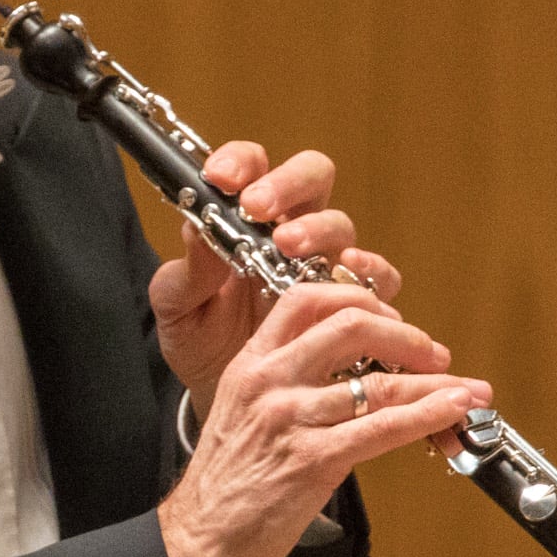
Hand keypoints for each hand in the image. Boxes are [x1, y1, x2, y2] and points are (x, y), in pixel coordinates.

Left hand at [151, 138, 405, 413]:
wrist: (226, 395)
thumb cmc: (201, 342)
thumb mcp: (178, 310)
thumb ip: (184, 273)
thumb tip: (196, 231)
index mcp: (245, 218)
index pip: (252, 165)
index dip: (240, 161)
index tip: (219, 178)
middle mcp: (292, 231)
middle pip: (311, 177)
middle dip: (287, 184)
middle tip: (256, 207)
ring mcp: (326, 264)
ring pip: (340, 225)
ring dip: (317, 230)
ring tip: (289, 247)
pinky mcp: (352, 302)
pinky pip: (378, 276)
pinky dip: (370, 270)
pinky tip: (347, 273)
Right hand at [158, 278, 488, 556]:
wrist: (196, 540)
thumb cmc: (224, 484)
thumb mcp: (242, 414)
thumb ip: (286, 386)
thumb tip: (350, 377)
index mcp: (252, 364)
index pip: (307, 299)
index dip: (359, 300)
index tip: (390, 320)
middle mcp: (270, 382)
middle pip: (351, 325)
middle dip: (406, 334)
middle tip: (432, 352)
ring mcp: (291, 420)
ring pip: (381, 384)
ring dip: (436, 384)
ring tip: (469, 391)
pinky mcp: (312, 461)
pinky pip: (382, 428)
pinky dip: (427, 416)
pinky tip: (451, 412)